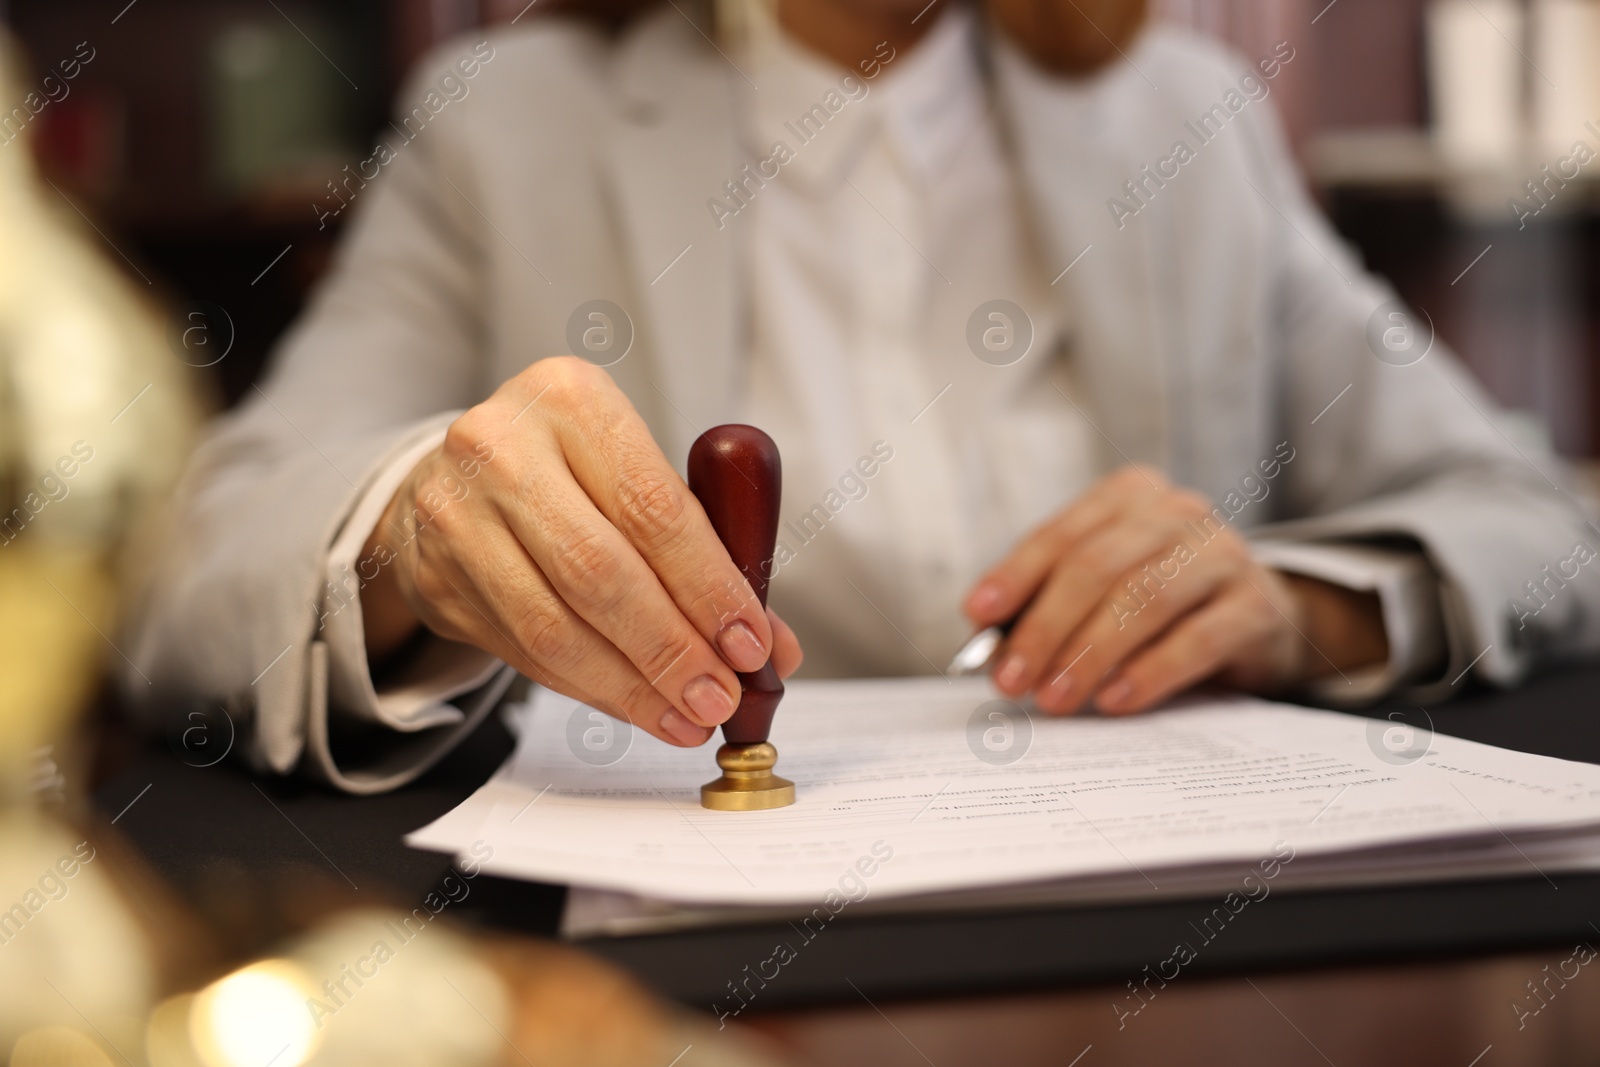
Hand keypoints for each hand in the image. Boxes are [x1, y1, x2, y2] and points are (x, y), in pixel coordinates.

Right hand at [357, 357, 802, 747]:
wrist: (456, 476)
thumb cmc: (572, 472)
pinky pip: (525, 652)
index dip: (707, 585)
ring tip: (689, 715)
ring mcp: (457, 515)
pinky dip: (591, 689)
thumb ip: (711, 551)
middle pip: (599, 571)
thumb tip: (775, 650)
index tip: (750, 644)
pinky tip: (637, 706)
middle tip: (720, 695)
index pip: (652, 506)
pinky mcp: (436, 577)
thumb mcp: (639, 477)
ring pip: (555, 626)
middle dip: (672, 648)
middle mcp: (502, 449)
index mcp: (571, 401)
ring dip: (632, 685)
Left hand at [962, 466, 1387, 714]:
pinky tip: (1114, 701)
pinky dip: (1148, 673)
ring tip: (1055, 698)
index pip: (1061, 535)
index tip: (978, 616)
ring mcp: (1223, 554)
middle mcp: (1178, 513)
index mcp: (1129, 496)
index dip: (1016, 576)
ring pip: (1143, 599)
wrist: (1255, 618)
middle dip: (1046, 627)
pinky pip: (1196, 639)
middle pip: (1098, 566)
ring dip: (1090, 654)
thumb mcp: (1101, 589)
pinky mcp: (1256, 606)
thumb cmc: (1157, 601)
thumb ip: (1047, 605)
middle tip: (1012, 680)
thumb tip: (992, 649)